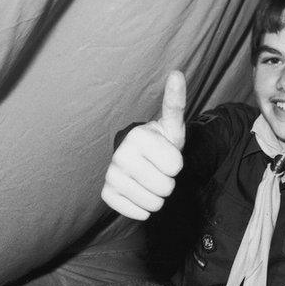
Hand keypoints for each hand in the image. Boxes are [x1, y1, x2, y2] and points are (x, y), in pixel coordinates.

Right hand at [101, 70, 185, 219]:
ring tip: (151, 180)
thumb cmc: (160, 143)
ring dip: (158, 196)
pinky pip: (135, 212)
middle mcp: (120, 155)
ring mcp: (111, 175)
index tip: (167, 155)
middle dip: (169, 182)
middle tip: (159, 169)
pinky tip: (139, 193)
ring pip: (153, 204)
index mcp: (138, 137)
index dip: (177, 164)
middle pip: (166, 188)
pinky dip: (143, 208)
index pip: (176, 167)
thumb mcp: (172, 126)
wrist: (139, 161)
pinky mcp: (106, 194)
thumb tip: (177, 73)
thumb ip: (175, 103)